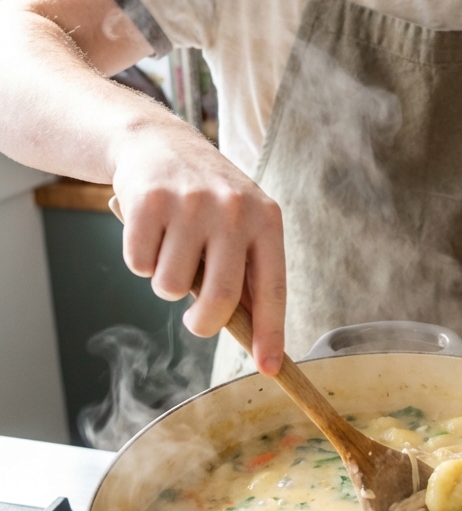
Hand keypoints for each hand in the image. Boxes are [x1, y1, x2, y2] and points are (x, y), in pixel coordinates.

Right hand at [111, 120, 284, 374]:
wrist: (158, 143)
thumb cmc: (206, 197)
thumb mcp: (241, 221)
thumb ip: (246, 269)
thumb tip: (253, 335)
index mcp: (266, 219)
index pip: (272, 288)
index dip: (271, 333)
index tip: (269, 367)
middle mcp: (234, 210)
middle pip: (220, 300)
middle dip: (203, 324)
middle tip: (195, 321)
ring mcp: (192, 204)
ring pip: (171, 288)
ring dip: (165, 282)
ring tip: (172, 248)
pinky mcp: (150, 202)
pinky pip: (139, 265)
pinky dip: (140, 259)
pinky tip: (151, 230)